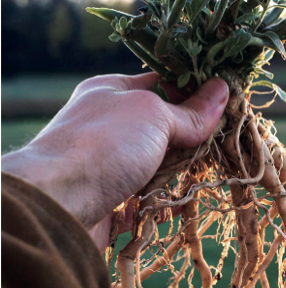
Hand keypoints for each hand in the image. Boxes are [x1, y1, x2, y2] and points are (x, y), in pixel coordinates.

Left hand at [1, 72, 228, 250]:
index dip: (193, 90)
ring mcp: (111, 162)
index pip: (163, 83)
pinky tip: (183, 201)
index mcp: (113, 92)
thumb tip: (223, 91)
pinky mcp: (113, 195)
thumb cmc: (104, 145)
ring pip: (158, 162)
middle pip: (163, 126)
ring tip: (206, 171)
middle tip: (220, 141)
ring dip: (180, 169)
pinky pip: (147, 193)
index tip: (224, 99)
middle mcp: (111, 125)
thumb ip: (190, 112)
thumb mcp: (152, 116)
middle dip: (191, 136)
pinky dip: (166, 198)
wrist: (58, 204)